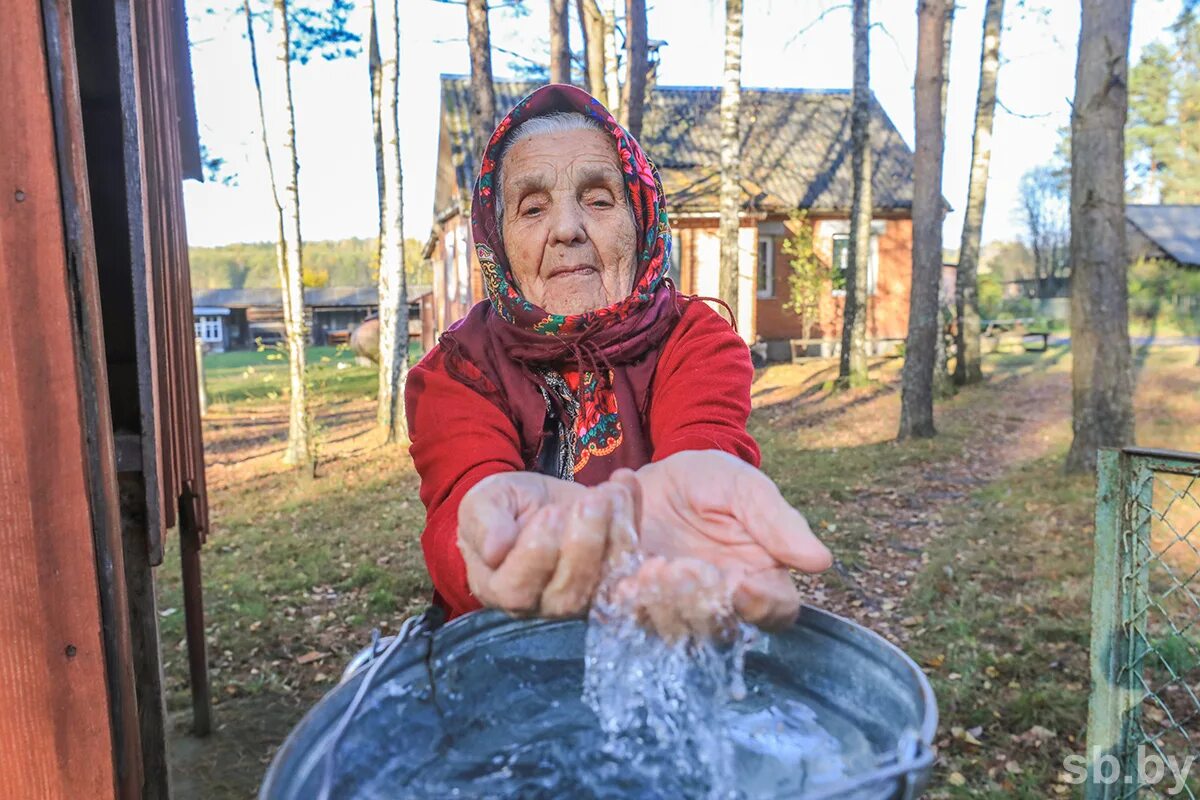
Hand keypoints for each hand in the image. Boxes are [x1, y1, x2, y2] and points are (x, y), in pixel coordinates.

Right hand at [457, 472, 635, 617]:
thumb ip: (483, 525)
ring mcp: (583, 597)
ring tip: (610, 492)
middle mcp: (543, 604)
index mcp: (499, 589)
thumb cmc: (503, 508)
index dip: (536, 556)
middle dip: (584, 544)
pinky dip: (633, 519)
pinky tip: (624, 484)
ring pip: (605, 581)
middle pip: (568, 594)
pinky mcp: (614, 578)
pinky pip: (631, 559)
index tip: (549, 514)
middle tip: (591, 501)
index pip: (517, 591)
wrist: (537, 503)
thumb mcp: (484, 503)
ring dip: (614, 533)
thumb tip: (494, 550)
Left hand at [611, 451, 831, 630]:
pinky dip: (624, 600)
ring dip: (657, 603)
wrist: (655, 474)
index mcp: (760, 580)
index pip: (775, 610)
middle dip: (695, 600)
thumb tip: (820, 561)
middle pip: (718, 628)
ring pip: (670, 629)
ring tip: (648, 566)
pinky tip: (621, 577)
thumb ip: (778, 522)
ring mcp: (673, 610)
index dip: (761, 603)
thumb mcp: (745, 488)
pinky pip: (627, 617)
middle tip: (676, 568)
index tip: (741, 581)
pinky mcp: (632, 604)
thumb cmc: (712, 481)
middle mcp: (718, 605)